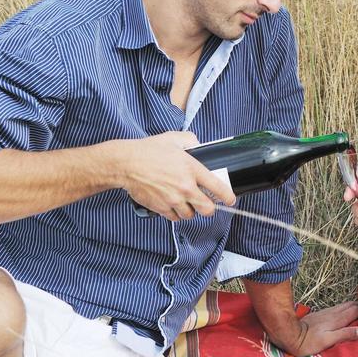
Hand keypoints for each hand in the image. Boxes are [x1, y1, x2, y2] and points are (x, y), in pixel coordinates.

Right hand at [112, 131, 235, 219]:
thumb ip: (190, 140)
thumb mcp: (173, 138)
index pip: (218, 187)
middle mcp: (185, 187)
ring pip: (190, 215)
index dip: (228, 196)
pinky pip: (174, 218)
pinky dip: (175, 214)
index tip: (231, 199)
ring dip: (190, 210)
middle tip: (206, 203)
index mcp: (192, 169)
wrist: (126, 164)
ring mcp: (173, 199)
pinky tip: (173, 204)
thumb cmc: (147, 151)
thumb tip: (197, 145)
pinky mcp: (161, 208)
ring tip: (186, 202)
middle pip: (208, 209)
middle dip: (209, 208)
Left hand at [287, 299, 357, 356]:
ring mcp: (327, 312)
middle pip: (352, 304)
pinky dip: (347, 308)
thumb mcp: (328, 341)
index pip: (356, 309)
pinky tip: (347, 313)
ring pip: (345, 305)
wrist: (290, 335)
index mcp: (337, 319)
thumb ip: (345, 334)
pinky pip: (339, 308)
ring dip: (355, 306)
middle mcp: (333, 313)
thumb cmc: (309, 341)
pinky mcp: (322, 314)